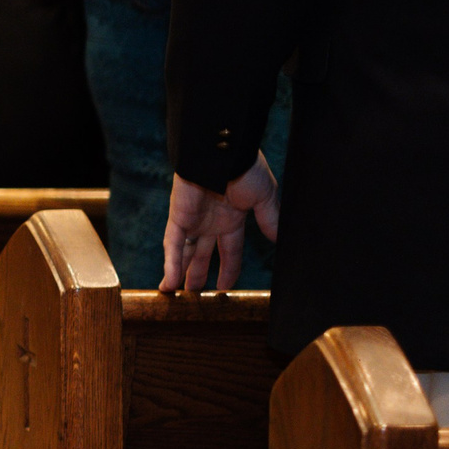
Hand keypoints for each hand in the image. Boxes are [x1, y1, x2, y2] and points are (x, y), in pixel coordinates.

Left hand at [160, 155, 279, 292]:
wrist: (223, 152)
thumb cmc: (245, 169)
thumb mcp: (264, 198)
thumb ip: (269, 220)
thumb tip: (278, 240)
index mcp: (232, 217)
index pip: (229, 250)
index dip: (228, 269)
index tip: (226, 287)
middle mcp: (210, 221)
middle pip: (202, 254)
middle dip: (198, 273)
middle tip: (195, 295)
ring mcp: (192, 220)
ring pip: (184, 253)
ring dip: (181, 273)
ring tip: (177, 294)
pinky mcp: (178, 217)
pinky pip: (172, 245)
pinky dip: (171, 264)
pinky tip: (170, 283)